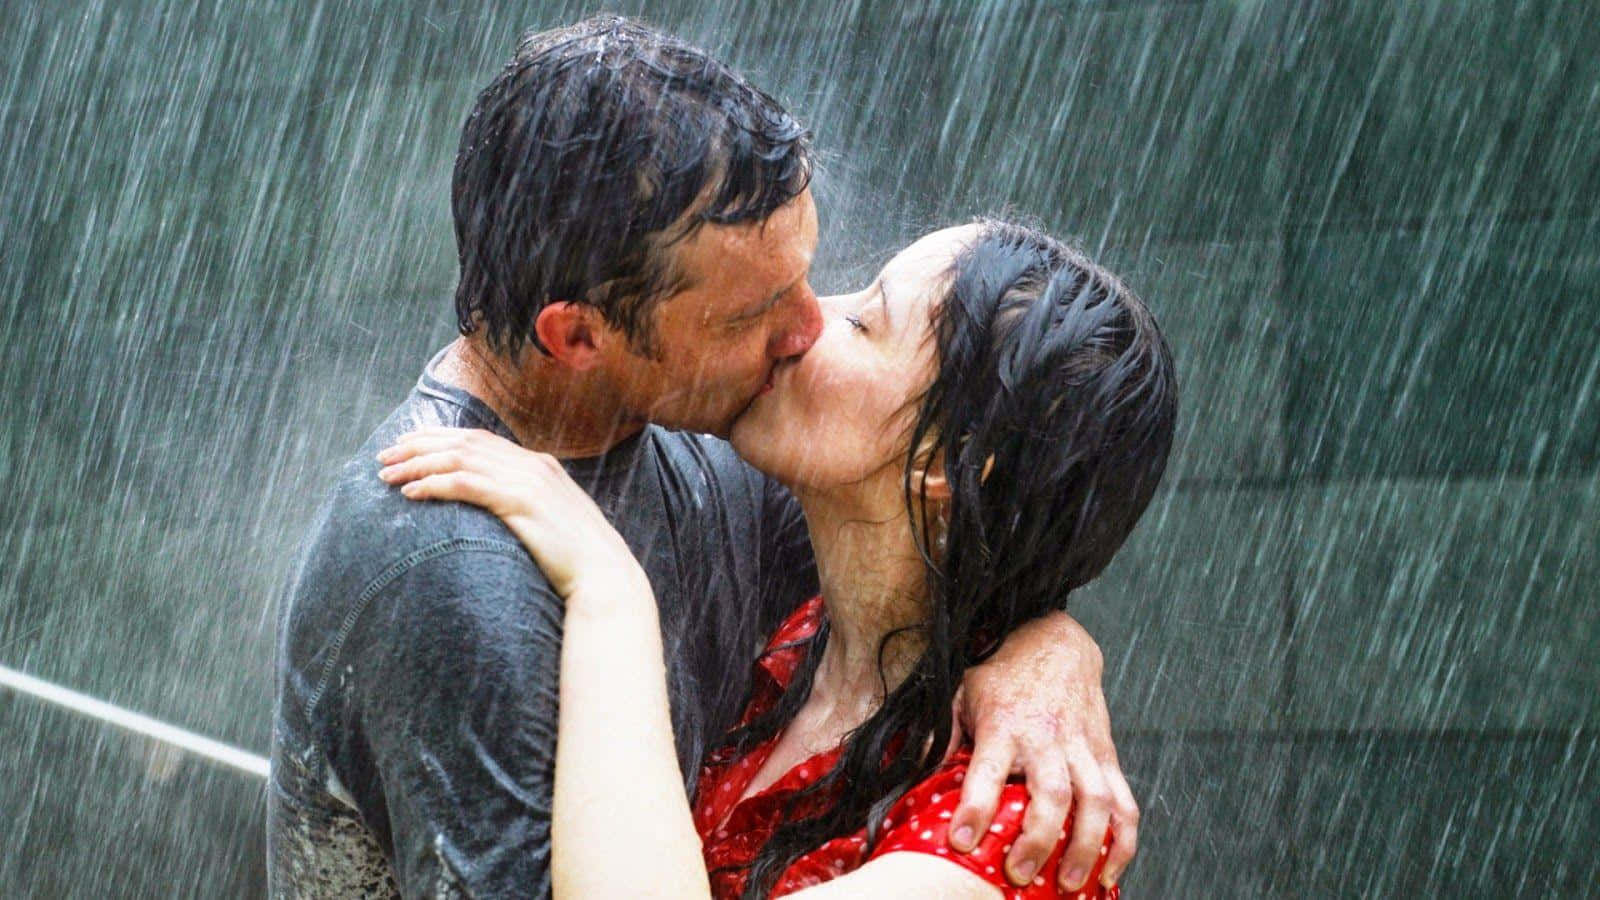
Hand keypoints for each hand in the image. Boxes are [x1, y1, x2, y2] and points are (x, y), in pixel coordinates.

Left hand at [376, 426, 646, 601]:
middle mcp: (532, 464)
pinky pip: (467, 485)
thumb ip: (523, 506)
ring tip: (387, 475)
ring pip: (460, 458)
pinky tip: (412, 493)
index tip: (406, 445)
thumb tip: (492, 510)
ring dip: (418, 464)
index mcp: (538, 464)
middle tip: (384, 456)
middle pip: (463, 441)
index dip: (437, 437)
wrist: (605, 575)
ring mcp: (528, 481)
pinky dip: (435, 484)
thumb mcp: (548, 522)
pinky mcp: (521, 503)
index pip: (477, 438)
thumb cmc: (576, 559)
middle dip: (418, 446)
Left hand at [948, 612, 1136, 891]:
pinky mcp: (1107, 755)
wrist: (1056, 641)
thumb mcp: (962, 692)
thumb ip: (942, 734)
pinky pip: (1124, 802)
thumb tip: (917, 772)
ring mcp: (1083, 747)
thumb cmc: (1004, 672)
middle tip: (1019, 874)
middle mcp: (1047, 737)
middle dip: (1037, 838)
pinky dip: (1123, 841)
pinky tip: (1109, 870)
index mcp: (1005, 723)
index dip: (975, 807)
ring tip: (1070, 885)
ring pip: (1095, 801)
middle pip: (1052, 793)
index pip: (988, 770)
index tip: (961, 842)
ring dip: (1085, 847)